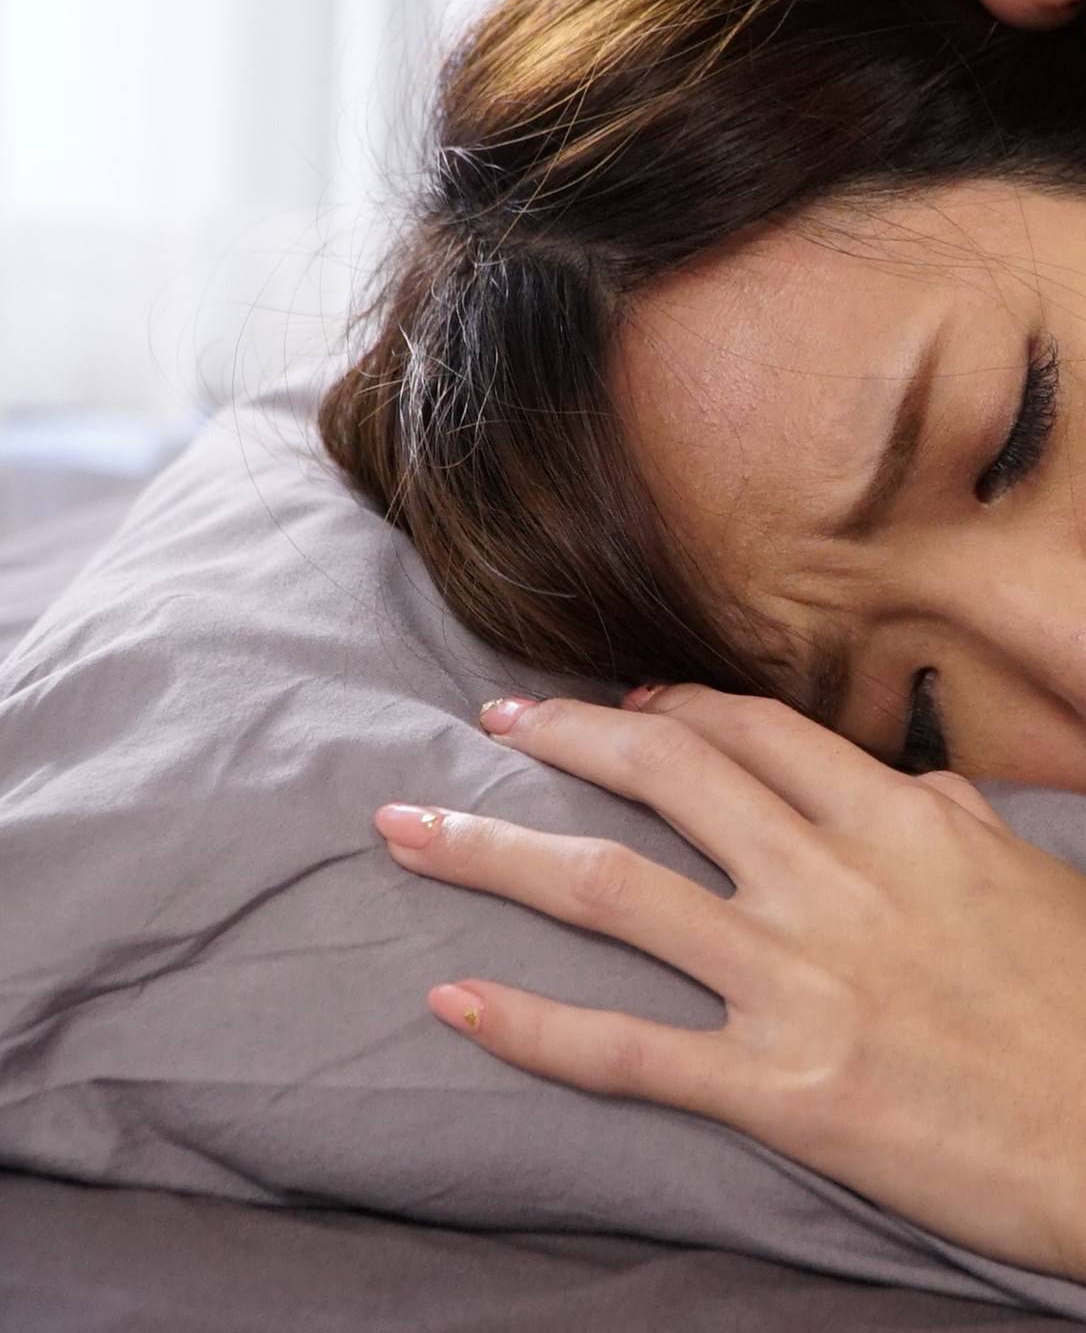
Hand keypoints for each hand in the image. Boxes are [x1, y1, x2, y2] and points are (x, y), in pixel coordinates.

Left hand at [373, 686, 1085, 1280]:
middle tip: (490, 723)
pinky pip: (628, 1050)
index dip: (670, 705)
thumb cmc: (1085, 1006)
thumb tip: (911, 790)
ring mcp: (794, 981)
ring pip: (611, 888)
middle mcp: (827, 880)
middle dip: (560, 736)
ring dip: (494, 852)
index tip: (621, 706)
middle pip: (660, 773)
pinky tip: (455, 999)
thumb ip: (951, 819)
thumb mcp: (1027, 879)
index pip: (751, 730)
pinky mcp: (779, 1090)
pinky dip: (531, 1024)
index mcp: (894, 819)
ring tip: (408, 831)